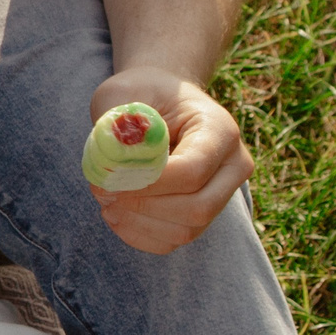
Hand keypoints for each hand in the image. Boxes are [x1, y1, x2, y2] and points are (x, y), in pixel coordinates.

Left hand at [87, 68, 255, 253]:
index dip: (148, 183)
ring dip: (138, 223)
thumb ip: (117, 121)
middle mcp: (233, 165)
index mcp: (220, 130)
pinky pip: (174, 240)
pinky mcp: (204, 214)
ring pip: (186, 230)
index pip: (192, 171)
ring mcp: (223, 194)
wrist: (162, 102)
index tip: (107, 178)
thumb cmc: (141, 94)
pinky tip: (116, 214)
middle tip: (102, 192)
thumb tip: (115, 154)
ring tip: (105, 199)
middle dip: (143, 207)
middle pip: (198, 207)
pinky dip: (140, 235)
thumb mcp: (123, 94)